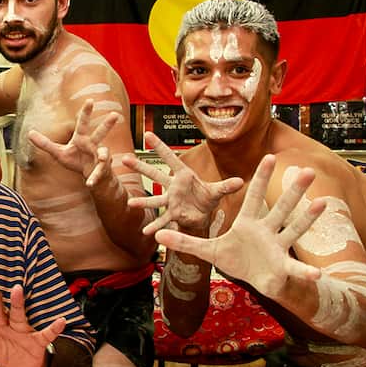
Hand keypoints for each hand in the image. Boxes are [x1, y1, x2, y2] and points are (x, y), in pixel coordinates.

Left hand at [28, 99, 121, 185]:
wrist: (91, 178)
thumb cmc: (76, 161)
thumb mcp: (58, 153)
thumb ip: (44, 144)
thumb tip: (29, 133)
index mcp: (82, 139)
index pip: (83, 123)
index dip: (86, 112)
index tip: (90, 100)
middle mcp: (93, 145)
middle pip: (101, 133)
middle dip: (107, 124)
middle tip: (116, 115)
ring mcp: (99, 157)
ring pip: (104, 153)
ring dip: (104, 155)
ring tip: (102, 158)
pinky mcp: (101, 170)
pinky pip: (98, 173)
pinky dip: (94, 178)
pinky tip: (89, 184)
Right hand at [124, 132, 242, 235]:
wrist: (204, 214)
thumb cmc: (207, 197)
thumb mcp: (217, 191)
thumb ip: (226, 186)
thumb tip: (241, 181)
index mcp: (183, 175)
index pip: (170, 158)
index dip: (159, 146)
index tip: (148, 134)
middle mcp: (173, 186)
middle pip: (154, 174)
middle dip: (140, 166)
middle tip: (124, 158)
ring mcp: (170, 201)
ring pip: (154, 199)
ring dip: (143, 201)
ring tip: (131, 203)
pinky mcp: (173, 214)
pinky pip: (163, 220)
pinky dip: (156, 226)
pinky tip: (147, 232)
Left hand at [155, 154, 324, 296]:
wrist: (255, 280)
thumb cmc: (236, 260)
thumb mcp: (207, 250)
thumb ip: (184, 241)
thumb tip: (157, 233)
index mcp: (248, 223)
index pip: (255, 197)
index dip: (261, 178)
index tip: (270, 156)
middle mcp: (267, 231)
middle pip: (280, 207)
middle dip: (293, 191)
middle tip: (307, 170)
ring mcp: (278, 247)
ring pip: (294, 229)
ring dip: (308, 217)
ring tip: (322, 202)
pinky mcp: (283, 267)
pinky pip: (295, 269)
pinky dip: (305, 272)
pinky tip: (316, 274)